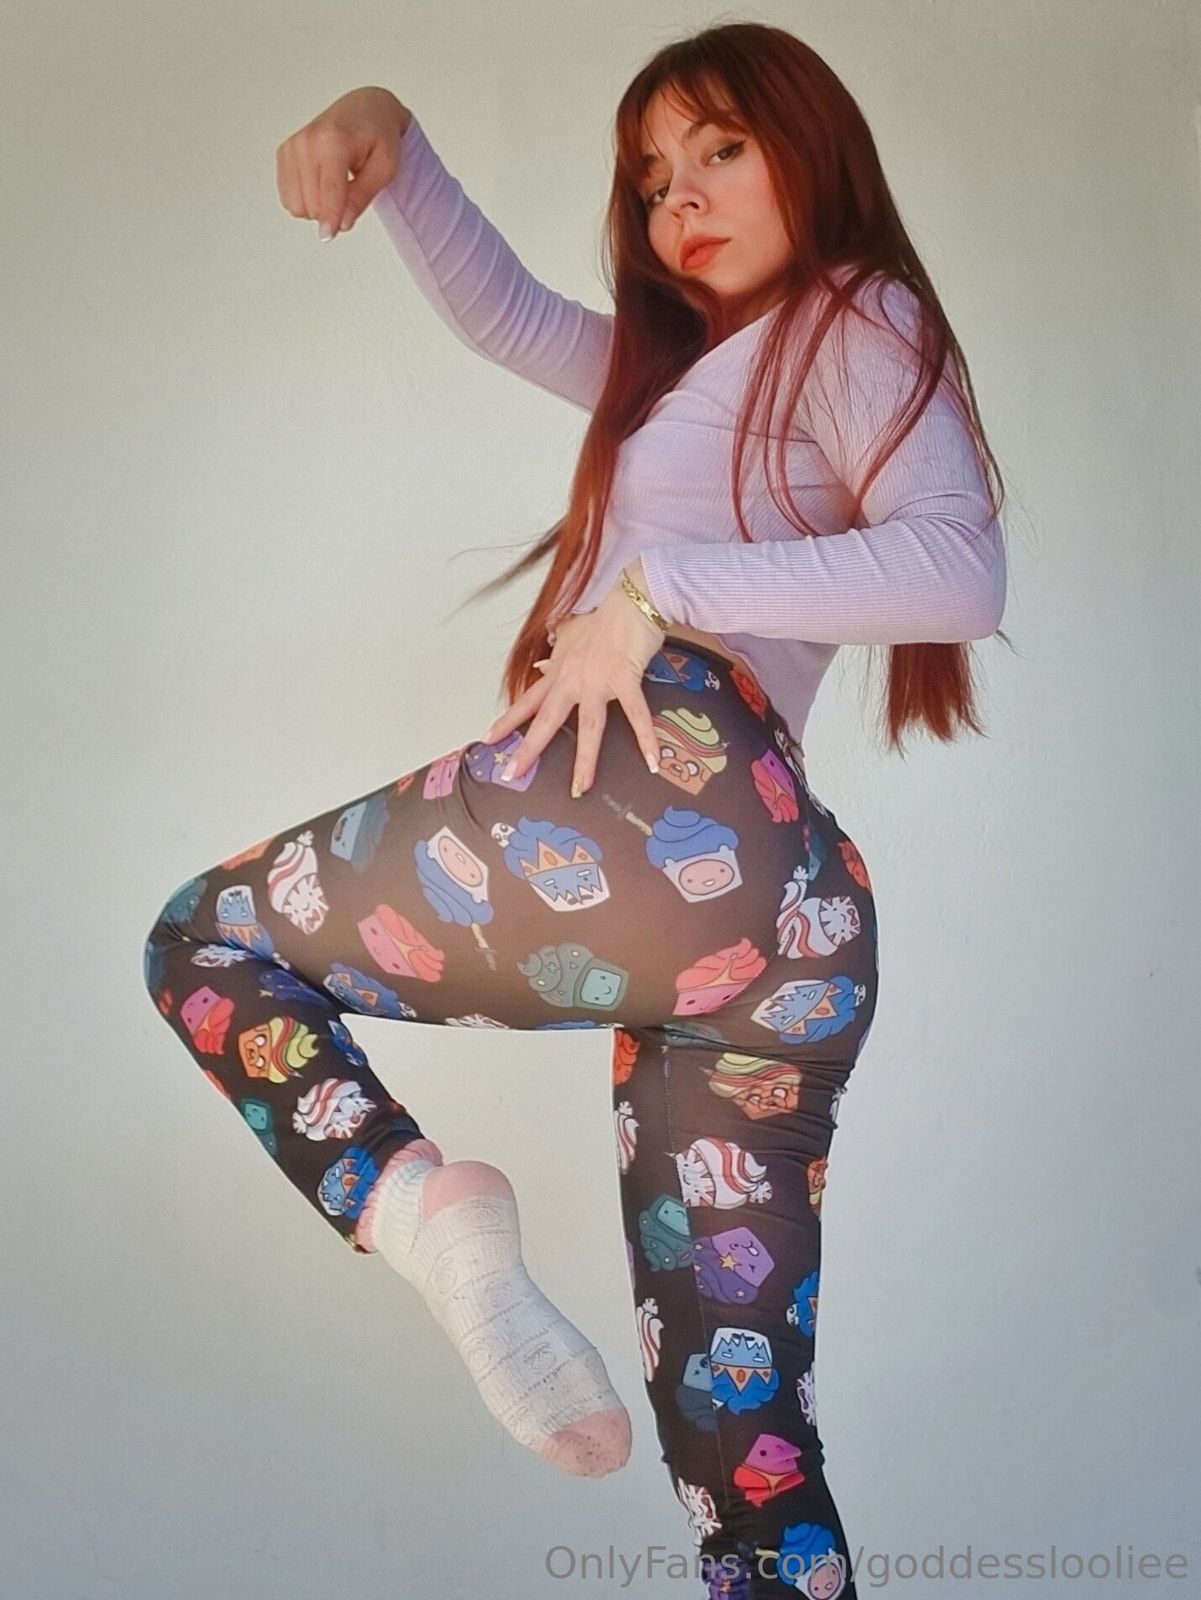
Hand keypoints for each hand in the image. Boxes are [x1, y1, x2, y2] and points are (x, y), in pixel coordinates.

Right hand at [275, 86, 411, 237]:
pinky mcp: (284, 153)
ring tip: (336, 187)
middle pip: (312, 204)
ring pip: (296, 204)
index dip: (330, 218)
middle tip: (350, 193)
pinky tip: (321, 183)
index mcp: (333, 141)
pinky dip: (306, 199)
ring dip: (318, 208)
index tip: (328, 236)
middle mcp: (306, 141)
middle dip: (332, 212)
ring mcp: (292, 146)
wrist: (365, 109)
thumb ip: (363, 196)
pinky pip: (289, 197)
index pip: (328, 190)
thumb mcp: (385, 168)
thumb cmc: (379, 136)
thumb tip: (343, 223)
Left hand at [481, 567, 666, 795]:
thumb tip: (547, 652)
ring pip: (588, 726)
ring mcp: (598, 680)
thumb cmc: (606, 615)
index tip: (489, 739)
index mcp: (560, 670)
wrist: (632, 599)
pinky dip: (646, 738)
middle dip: (529, 749)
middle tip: (512, 774)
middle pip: (546, 719)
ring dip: (585, 760)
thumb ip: (558, 644)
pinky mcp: (624, 678)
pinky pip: (636, 714)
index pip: (528, 699)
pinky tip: (653, 762)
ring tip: (580, 788)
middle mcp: (573, 678)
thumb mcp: (573, 630)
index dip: (508, 720)